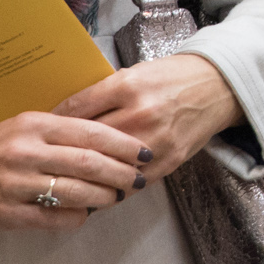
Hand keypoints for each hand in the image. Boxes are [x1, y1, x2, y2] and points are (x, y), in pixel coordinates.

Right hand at [0, 109, 147, 231]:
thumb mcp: (26, 126)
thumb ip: (64, 130)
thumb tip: (113, 140)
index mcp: (35, 124)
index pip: (91, 132)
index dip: (123, 144)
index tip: (144, 152)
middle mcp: (27, 152)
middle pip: (89, 163)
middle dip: (122, 173)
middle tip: (138, 179)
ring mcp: (17, 184)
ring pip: (77, 192)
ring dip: (104, 197)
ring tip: (116, 196)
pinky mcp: (10, 214)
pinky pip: (56, 218)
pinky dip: (78, 217)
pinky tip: (84, 213)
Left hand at [55, 53, 243, 183]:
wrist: (219, 85)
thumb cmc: (174, 76)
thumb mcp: (135, 73)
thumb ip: (105, 94)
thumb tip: (68, 116)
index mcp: (127, 85)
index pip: (76, 109)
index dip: (54, 123)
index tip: (43, 132)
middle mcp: (140, 113)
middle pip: (88, 142)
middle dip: (65, 153)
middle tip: (47, 162)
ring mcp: (156, 139)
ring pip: (109, 167)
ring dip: (87, 178)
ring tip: (67, 183)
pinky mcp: (170, 159)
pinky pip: (133, 181)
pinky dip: (114, 187)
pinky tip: (101, 190)